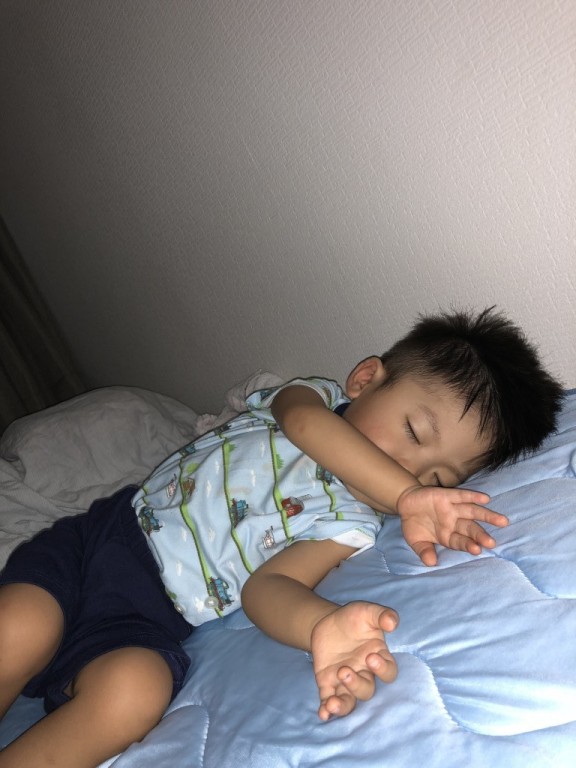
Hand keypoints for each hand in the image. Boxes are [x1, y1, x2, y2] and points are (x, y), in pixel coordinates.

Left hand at [311, 602, 397, 720]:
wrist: (328, 621)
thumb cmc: (354, 618)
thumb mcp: (367, 611)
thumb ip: (382, 615)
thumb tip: (392, 623)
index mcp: (378, 658)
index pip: (388, 672)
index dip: (383, 669)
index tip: (371, 657)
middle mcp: (364, 673)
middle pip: (367, 690)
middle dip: (357, 685)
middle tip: (344, 670)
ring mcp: (345, 681)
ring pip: (350, 701)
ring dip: (343, 705)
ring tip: (333, 702)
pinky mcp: (328, 683)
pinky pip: (329, 699)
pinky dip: (327, 709)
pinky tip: (323, 713)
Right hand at [397, 485, 507, 565]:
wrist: (405, 503)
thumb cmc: (414, 524)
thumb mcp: (415, 540)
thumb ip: (424, 550)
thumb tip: (430, 563)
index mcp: (447, 535)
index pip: (460, 541)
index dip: (468, 545)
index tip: (477, 550)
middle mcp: (454, 522)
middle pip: (471, 529)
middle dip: (481, 535)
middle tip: (491, 542)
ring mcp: (452, 509)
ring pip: (472, 512)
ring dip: (487, 516)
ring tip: (503, 521)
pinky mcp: (447, 495)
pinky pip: (462, 496)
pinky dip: (473, 497)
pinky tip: (486, 499)